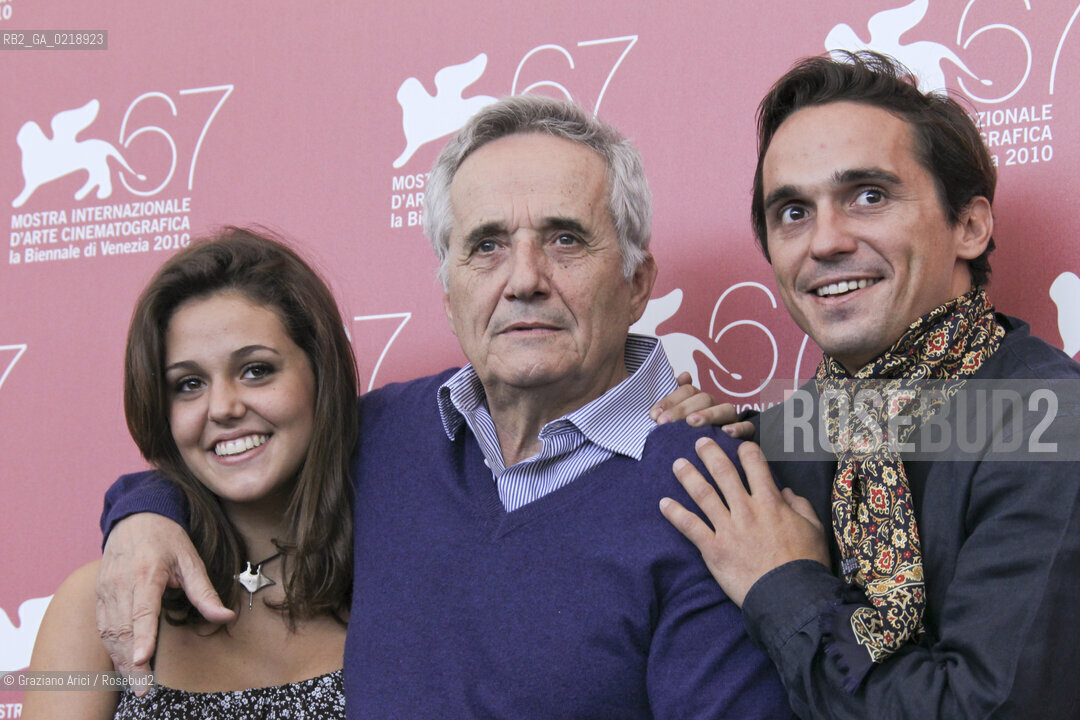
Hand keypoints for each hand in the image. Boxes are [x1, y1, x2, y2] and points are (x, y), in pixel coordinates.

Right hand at [96, 513, 233, 687]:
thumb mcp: (191, 560)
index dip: (142, 637)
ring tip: (135, 683)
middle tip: (144, 688)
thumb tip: (226, 616)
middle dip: (131, 662)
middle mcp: (121, 583)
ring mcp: (106, 589)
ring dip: (119, 660)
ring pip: (109, 632)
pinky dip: (111, 648)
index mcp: (146, 573)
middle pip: (123, 629)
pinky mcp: (99, 594)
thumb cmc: (166, 537)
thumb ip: (205, 592)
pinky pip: (102, 626)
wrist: (135, 516)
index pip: (142, 610)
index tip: (142, 660)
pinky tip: (122, 664)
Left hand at [649, 372, 754, 437]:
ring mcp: (731, 419)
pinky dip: (738, 428)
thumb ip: (671, 398)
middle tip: (663, 423)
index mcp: (698, 400)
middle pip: (703, 398)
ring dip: (708, 414)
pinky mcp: (746, 434)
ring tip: (691, 423)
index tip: (654, 415)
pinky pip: (747, 427)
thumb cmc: (688, 438)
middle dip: (681, 409)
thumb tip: (671, 371)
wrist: (713, 458)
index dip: (669, 400)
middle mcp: (715, 406)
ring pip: (726, 409)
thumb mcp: (674, 420)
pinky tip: (726, 432)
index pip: (686, 390)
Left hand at [660, 438, 828, 605]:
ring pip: (703, 494)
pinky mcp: (714, 548)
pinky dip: (675, 514)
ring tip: (677, 464)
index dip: (746, 451)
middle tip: (699, 442)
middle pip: (723, 473)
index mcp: (771, 502)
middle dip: (710, 454)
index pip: (755, 465)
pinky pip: (690, 526)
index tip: (739, 444)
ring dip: (688, 477)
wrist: (791, 596)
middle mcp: (746, 510)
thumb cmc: (805, 563)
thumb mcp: (814, 529)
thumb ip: (800, 506)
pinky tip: (663, 503)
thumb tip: (788, 492)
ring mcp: (728, 528)